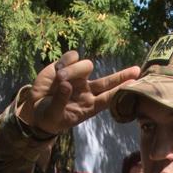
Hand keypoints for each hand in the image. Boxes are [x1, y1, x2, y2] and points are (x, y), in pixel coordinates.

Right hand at [17, 51, 140, 136]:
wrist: (36, 108)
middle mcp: (88, 90)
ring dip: (73, 70)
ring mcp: (79, 77)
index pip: (108, 97)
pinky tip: (57, 70)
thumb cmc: (49, 116)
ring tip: (60, 79)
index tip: (134, 84)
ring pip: (86, 65)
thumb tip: (66, 84)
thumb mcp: (53, 115)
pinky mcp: (67, 66)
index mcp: (89, 105)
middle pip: (109, 81)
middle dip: (122, 75)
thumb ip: (60, 101)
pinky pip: (73, 56)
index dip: (120, 91)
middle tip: (137, 70)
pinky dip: (67, 61)